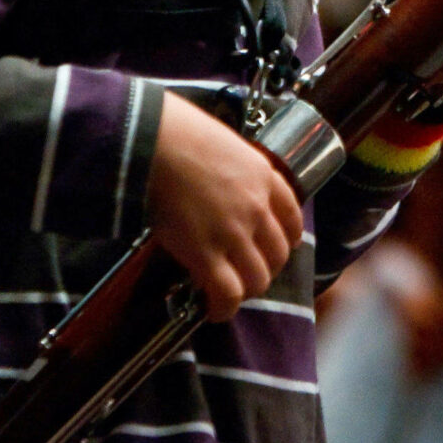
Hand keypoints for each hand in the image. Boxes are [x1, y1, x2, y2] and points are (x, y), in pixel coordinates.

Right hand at [146, 92, 305, 318]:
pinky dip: (223, 308)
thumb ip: (230, 169)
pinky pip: (227, 293)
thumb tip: (215, 182)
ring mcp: (234, 232)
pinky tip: (214, 311)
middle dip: (265, 269)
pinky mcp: (205, 253)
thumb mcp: (221, 143)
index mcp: (263, 176)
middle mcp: (257, 207)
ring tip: (229, 294)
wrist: (150, 140)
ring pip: (257, 279)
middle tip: (246, 273)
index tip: (276, 247)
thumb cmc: (174, 131)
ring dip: (245, 291)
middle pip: (278, 254)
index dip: (286, 239)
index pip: (292, 217)